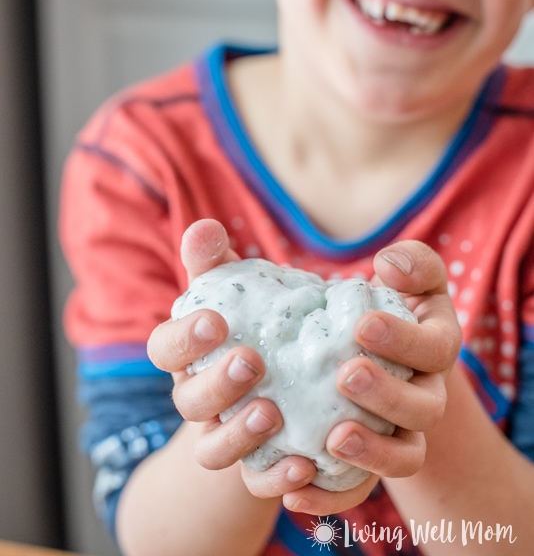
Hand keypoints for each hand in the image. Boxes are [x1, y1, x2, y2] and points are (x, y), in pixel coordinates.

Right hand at [147, 219, 318, 496]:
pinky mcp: (256, 467)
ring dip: (239, 434)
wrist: (272, 385)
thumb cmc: (251, 324)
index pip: (163, 348)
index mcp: (187, 355)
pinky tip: (305, 464)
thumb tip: (204, 228)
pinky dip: (274, 480)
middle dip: (216, 383)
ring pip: (213, 449)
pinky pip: (256, 483)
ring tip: (272, 413)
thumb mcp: (234, 289)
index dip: (183, 338)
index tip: (216, 320)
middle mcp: (198, 398)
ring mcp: (225, 436)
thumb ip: (215, 260)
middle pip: (189, 400)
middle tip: (251, 361)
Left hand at [279, 240, 461, 514]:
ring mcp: (399, 433)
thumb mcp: (406, 275)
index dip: (404, 339)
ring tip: (333, 437)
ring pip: (404, 456)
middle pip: (423, 408)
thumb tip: (389, 265)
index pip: (436, 348)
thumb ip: (410, 263)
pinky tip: (293, 488)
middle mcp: (425, 394)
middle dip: (387, 394)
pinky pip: (358, 490)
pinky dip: (330, 496)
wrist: (364, 350)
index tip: (361, 324)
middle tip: (345, 374)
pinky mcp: (366, 462)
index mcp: (435, 346)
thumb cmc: (381, 302)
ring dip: (372, 452)